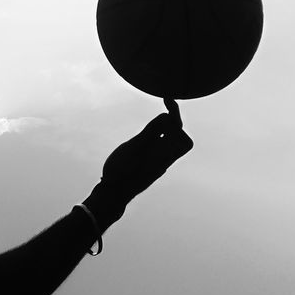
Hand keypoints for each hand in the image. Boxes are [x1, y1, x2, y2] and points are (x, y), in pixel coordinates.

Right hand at [88, 98, 193, 224]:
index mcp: (164, 153)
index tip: (166, 98)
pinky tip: (147, 137)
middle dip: (174, 122)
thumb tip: (168, 117)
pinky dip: (159, 139)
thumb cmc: (121, 171)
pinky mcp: (151, 168)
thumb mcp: (134, 147)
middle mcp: (164, 160)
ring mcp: (158, 165)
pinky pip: (162, 151)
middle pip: (182, 139)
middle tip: (164, 108)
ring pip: (172, 145)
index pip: (177, 128)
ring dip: (167, 131)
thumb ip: (151, 131)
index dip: (173, 111)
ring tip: (155, 122)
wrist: (113, 195)